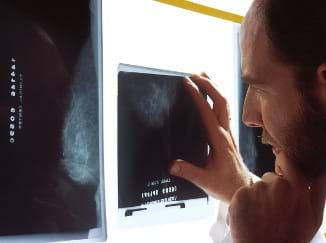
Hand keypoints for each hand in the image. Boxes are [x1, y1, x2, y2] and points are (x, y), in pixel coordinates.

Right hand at [168, 74, 250, 202]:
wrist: (244, 189)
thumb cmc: (226, 185)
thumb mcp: (205, 181)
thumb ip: (188, 172)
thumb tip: (170, 164)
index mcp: (219, 140)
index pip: (207, 112)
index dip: (197, 95)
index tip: (187, 83)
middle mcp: (225, 132)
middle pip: (221, 101)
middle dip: (209, 84)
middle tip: (195, 74)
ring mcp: (228, 132)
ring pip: (225, 104)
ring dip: (215, 88)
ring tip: (204, 76)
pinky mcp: (228, 135)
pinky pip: (224, 111)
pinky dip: (217, 98)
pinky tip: (211, 96)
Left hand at [228, 152, 325, 242]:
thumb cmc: (292, 237)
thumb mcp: (314, 218)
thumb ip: (319, 192)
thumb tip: (321, 172)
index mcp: (297, 186)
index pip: (286, 160)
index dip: (283, 165)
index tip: (281, 173)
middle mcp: (276, 183)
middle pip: (270, 177)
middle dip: (271, 190)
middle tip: (273, 211)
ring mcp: (256, 188)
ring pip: (255, 187)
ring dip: (257, 198)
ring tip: (262, 217)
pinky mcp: (239, 195)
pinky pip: (242, 193)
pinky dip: (243, 203)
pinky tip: (250, 218)